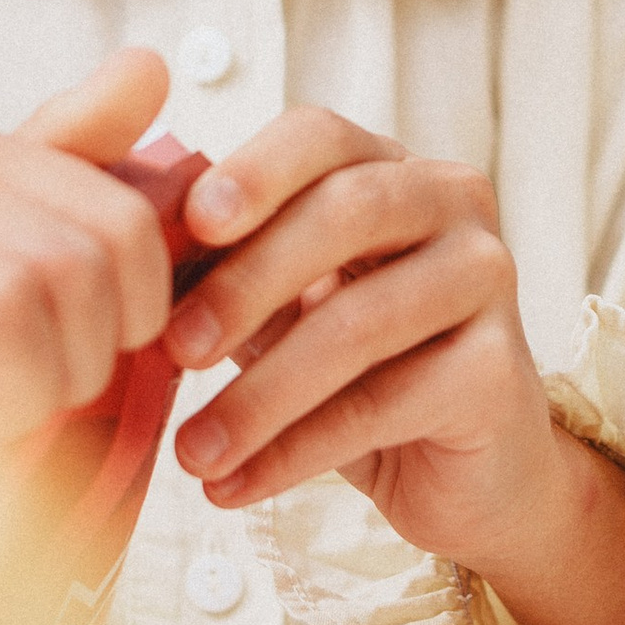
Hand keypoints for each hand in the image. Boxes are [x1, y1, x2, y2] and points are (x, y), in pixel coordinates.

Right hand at [0, 49, 178, 445]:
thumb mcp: (6, 249)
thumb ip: (74, 163)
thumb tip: (146, 65)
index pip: (119, 224)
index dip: (130, 315)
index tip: (81, 350)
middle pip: (68, 270)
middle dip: (66, 368)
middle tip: (11, 398)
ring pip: (6, 313)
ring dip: (6, 403)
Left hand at [160, 111, 624, 624]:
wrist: (463, 472)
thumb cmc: (358, 373)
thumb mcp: (283, 308)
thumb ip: (225, 267)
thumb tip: (124, 256)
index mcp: (390, 168)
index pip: (318, 136)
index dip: (255, 171)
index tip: (192, 222)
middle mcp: (452, 203)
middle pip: (345, 213)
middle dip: (247, 283)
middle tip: (175, 350)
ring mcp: (487, 279)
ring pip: (359, 323)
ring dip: (260, 395)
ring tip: (192, 451)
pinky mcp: (500, 370)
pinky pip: (382, 406)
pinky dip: (294, 453)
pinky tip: (234, 487)